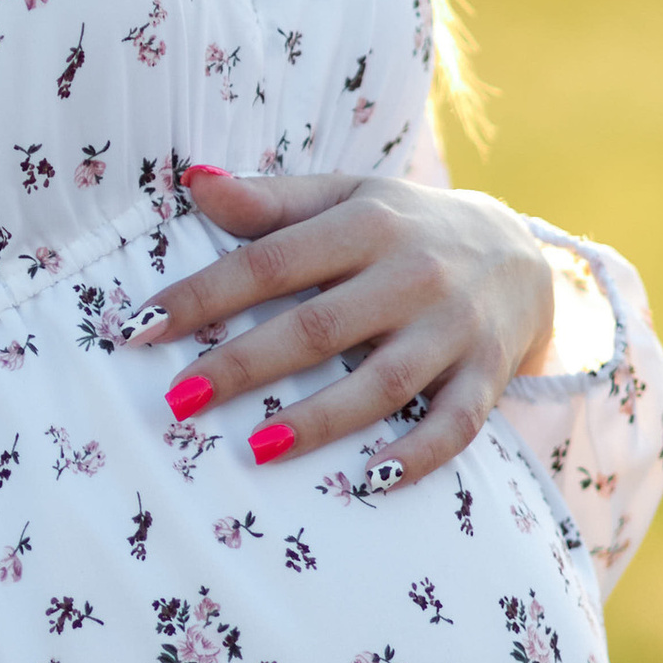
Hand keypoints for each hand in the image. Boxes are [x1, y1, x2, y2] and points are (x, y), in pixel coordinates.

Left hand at [132, 168, 555, 485]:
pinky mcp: (487, 375)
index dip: (202, 295)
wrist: (523, 252)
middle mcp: (411, 274)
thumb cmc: (406, 227)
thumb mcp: (347, 196)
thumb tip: (193, 180)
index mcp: (366, 223)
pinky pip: (455, 425)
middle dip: (245, 366)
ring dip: (319, 421)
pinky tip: (368, 482)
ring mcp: (453, 329)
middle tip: (179, 401)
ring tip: (255, 450)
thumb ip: (271, 199)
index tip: (139, 328)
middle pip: (318, 327)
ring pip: (382, 383)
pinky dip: (416, 456)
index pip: (269, 262)